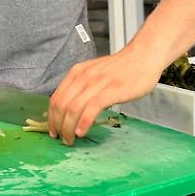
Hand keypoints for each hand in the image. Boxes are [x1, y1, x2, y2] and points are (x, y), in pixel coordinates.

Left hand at [48, 48, 162, 144]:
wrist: (143, 56)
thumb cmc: (121, 68)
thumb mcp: (95, 73)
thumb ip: (82, 87)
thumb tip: (70, 109)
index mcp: (77, 72)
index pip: (56, 98)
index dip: (51, 118)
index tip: (53, 130)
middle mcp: (84, 76)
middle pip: (61, 105)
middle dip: (58, 126)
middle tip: (61, 138)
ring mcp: (98, 82)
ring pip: (73, 108)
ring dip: (68, 128)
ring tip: (70, 139)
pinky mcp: (113, 90)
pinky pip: (92, 107)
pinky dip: (84, 122)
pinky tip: (82, 132)